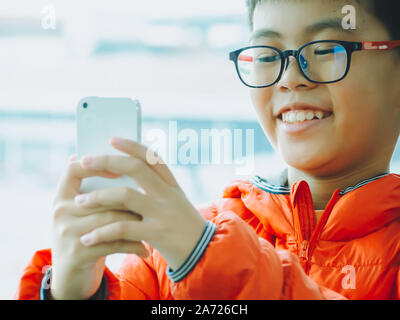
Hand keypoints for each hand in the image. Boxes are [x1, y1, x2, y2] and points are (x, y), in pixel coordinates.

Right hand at [50, 155, 148, 299]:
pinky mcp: (78, 252)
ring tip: (151, 222)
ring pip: (112, 219)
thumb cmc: (86, 236)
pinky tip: (145, 248)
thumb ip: (95, 192)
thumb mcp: (83, 214)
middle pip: (103, 196)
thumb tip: (119, 162)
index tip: (120, 170)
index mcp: (61, 196)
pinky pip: (114, 243)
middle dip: (131, 201)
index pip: (74, 170)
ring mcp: (67, 232)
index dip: (97, 165)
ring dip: (136, 221)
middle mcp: (60, 212)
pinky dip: (133, 245)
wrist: (71, 275)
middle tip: (151, 200)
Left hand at [75, 137, 206, 270]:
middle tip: (85, 161)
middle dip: (107, 162)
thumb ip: (155, 190)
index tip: (111, 139)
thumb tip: (122, 179)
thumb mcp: (174, 202)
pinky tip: (88, 238)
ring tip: (79, 202)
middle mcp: (168, 194)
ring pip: (125, 195)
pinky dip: (102, 233)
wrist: (204, 253)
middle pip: (136, 168)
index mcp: (172, 184)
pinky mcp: (157, 234)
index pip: (151, 157)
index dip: (131, 146)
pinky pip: (123, 229)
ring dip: (98, 197)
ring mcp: (163, 212)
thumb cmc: (183, 226)